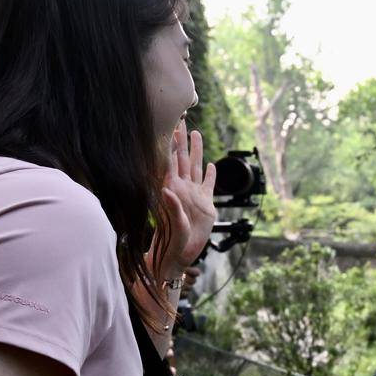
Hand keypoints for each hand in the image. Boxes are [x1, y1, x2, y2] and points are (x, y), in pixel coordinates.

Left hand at [152, 121, 216, 277]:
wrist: (180, 256)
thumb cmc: (173, 244)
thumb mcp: (174, 226)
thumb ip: (172, 208)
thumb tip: (167, 189)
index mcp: (173, 190)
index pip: (171, 161)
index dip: (171, 143)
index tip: (171, 125)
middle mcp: (183, 189)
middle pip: (182, 158)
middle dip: (182, 139)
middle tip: (181, 119)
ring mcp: (194, 196)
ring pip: (195, 167)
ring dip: (196, 150)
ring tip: (197, 134)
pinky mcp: (205, 205)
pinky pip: (208, 185)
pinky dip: (209, 174)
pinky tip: (209, 165)